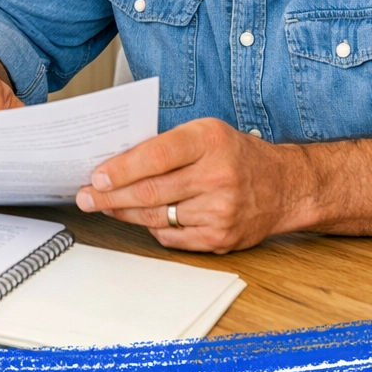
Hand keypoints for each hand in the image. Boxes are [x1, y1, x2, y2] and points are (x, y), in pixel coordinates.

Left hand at [73, 118, 308, 252]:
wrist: (284, 186)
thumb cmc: (237, 155)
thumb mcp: (206, 133)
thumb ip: (166, 145)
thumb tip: (116, 162)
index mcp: (209, 141)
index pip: (155, 156)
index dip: (121, 168)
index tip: (96, 175)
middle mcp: (217, 176)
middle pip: (151, 191)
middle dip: (110, 195)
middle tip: (86, 197)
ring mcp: (220, 211)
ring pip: (157, 216)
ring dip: (125, 213)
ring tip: (105, 206)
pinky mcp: (220, 238)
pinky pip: (172, 237)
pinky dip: (152, 227)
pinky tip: (140, 219)